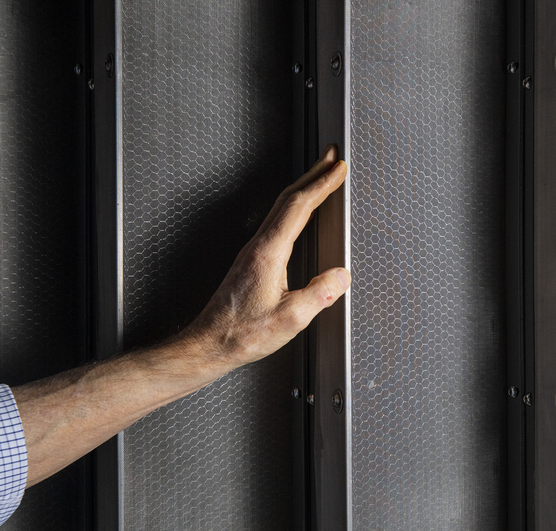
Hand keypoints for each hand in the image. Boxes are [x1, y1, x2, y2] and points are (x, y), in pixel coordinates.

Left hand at [184, 146, 349, 372]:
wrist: (209, 344)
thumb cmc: (242, 335)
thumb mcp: (290, 319)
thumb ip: (319, 294)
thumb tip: (342, 275)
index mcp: (268, 253)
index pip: (299, 207)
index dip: (322, 184)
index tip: (339, 169)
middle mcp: (258, 246)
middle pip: (288, 198)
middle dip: (313, 174)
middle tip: (332, 157)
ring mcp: (253, 251)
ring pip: (281, 208)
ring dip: (303, 188)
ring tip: (320, 178)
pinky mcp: (252, 261)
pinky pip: (277, 222)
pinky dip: (294, 207)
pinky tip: (300, 213)